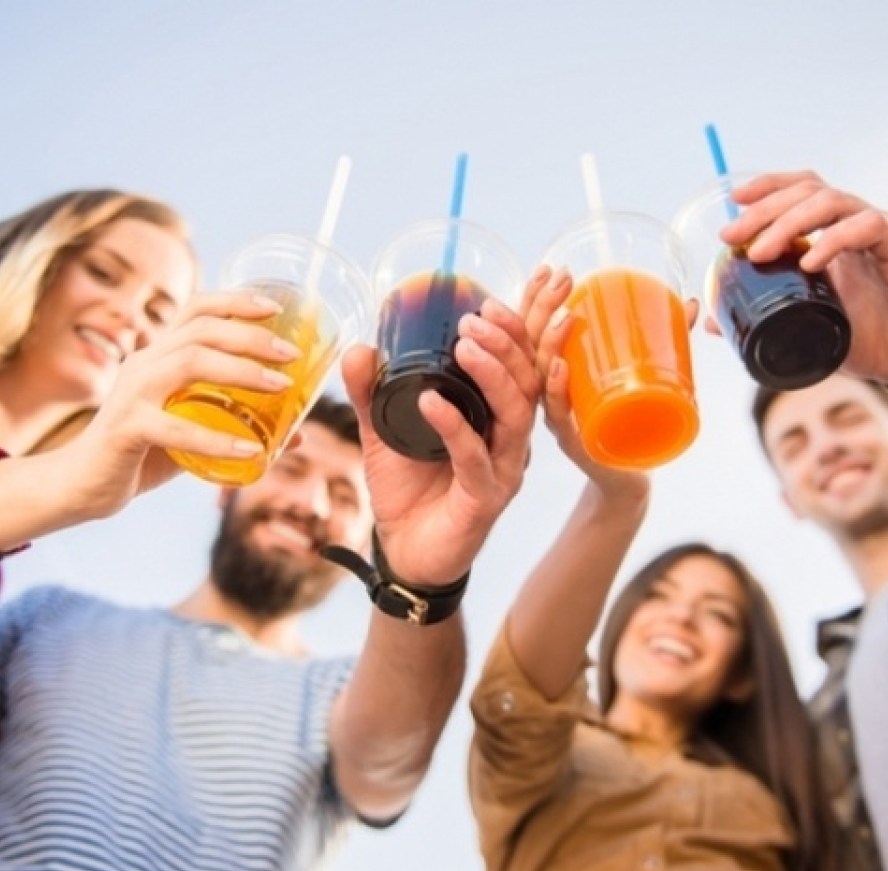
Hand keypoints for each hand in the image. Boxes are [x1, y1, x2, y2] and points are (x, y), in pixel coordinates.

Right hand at [57, 291, 304, 517]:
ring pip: (188, 362)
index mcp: (158, 356)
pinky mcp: (125, 430)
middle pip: (200, 331)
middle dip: (250, 335)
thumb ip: (238, 426)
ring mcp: (131, 394)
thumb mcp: (196, 433)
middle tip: (291, 353)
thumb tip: (297, 433)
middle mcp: (143, 364)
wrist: (83, 486)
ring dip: (241, 371)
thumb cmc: (144, 454)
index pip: (196, 310)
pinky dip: (218, 439)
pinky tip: (251, 451)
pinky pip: (176, 429)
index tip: (275, 308)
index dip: (235, 301)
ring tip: (281, 386)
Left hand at [340, 297, 541, 586]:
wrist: (406, 554)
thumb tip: (360, 348)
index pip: (520, 366)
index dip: (516, 331)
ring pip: (514, 414)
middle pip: (527, 382)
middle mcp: (508, 440)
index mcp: (494, 417)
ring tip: (466, 345)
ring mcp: (502, 470)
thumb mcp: (384, 431)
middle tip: (475, 317)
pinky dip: (454, 426)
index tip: (490, 299)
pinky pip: (475, 458)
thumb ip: (371, 391)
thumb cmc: (408, 490)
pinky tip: (431, 401)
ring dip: (494, 374)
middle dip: (508, 343)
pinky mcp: (485, 499)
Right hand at [521, 265, 687, 496]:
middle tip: (561, 278)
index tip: (545, 268)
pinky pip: (557, 415)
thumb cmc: (628, 420)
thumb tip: (690, 301)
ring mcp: (556, 417)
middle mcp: (546, 393)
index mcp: (552, 372)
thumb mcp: (639, 374)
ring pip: (538, 377)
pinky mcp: (573, 441)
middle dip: (539, 308)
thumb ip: (663, 339)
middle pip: (528, 346)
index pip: (530, 329)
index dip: (533, 298)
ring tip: (564, 317)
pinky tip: (560, 369)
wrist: (628, 475)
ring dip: (547, 344)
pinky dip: (558, 391)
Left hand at [720, 171, 887, 386]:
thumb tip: (715, 322)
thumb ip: (765, 319)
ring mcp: (885, 234)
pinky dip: (835, 240)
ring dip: (791, 222)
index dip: (768, 187)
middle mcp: (859, 225)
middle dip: (765, 208)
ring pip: (834, 202)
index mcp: (836, 234)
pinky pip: (870, 227)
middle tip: (732, 235)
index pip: (801, 190)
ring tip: (761, 252)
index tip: (735, 201)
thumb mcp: (807, 329)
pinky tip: (809, 262)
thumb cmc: (869, 341)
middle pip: (810, 190)